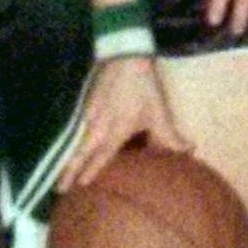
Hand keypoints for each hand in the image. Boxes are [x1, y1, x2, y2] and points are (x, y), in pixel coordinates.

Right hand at [65, 55, 189, 187]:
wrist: (124, 57)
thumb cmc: (143, 88)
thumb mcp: (159, 112)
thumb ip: (170, 136)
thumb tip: (189, 150)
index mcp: (115, 131)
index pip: (101, 157)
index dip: (90, 172)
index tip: (79, 188)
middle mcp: (97, 127)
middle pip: (79, 153)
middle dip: (68, 171)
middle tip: (59, 190)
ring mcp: (88, 116)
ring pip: (74, 143)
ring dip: (66, 159)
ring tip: (58, 176)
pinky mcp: (84, 106)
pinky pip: (74, 130)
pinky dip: (68, 143)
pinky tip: (65, 148)